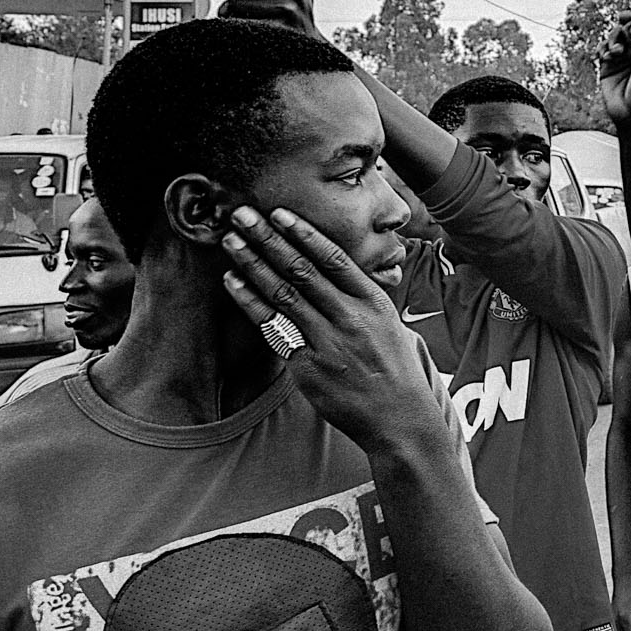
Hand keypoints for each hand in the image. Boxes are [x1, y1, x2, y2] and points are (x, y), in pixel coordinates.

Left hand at [218, 204, 446, 457]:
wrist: (398, 417)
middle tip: (243, 215)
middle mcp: (349, 317)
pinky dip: (251, 302)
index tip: (279, 213)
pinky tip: (234, 283)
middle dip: (269, 239)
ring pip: (283, 294)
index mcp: (372, 301)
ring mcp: (327, 342)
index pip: (333, 258)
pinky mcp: (307, 367)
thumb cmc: (393, 367)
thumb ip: (360, 295)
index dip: (303, 233)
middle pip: (302, 270)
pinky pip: (273, 328)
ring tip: (232, 241)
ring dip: (253, 264)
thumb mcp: (388, 322)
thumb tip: (335, 266)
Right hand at [598, 15, 630, 127]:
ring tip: (615, 54)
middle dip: (622, 29)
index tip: (627, 16)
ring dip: (612, 40)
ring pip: (614, 36)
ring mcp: (623, 56)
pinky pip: (603, 48)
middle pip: (628, 27)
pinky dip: (602, 49)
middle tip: (621, 39)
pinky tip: (605, 57)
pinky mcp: (608, 64)